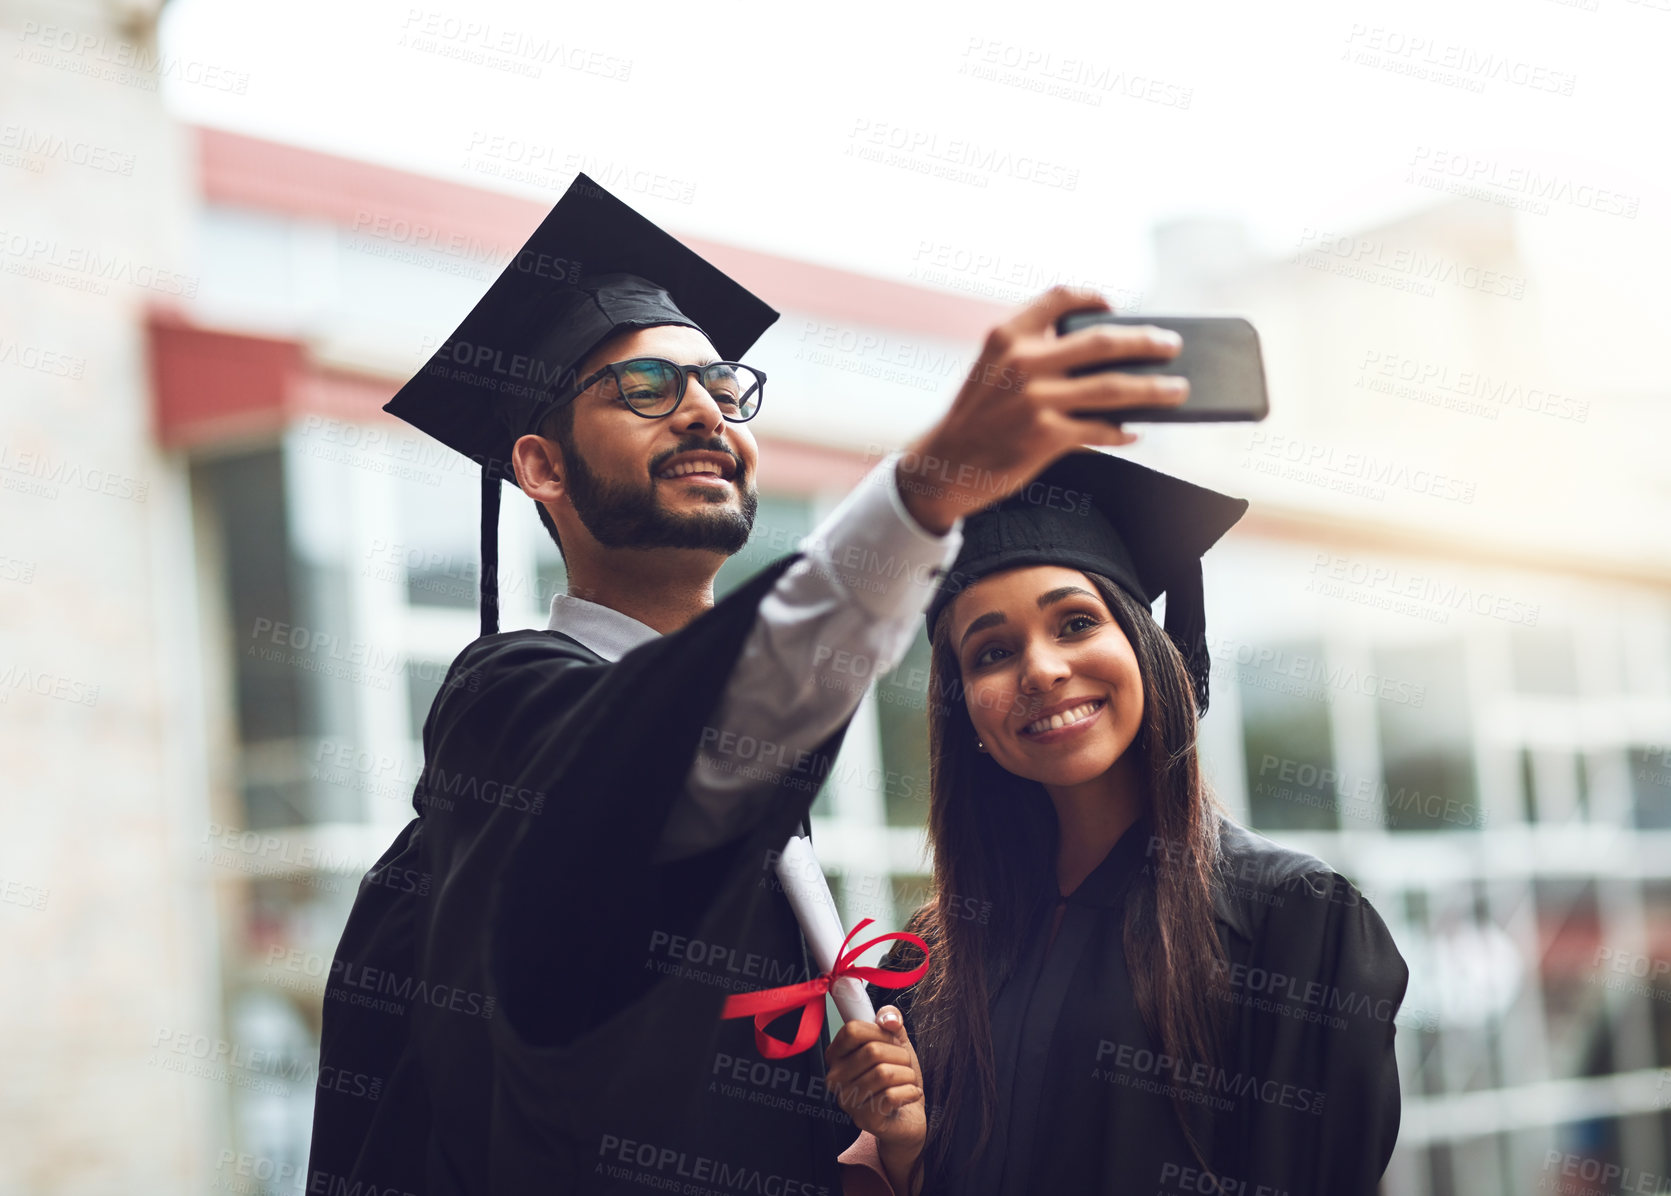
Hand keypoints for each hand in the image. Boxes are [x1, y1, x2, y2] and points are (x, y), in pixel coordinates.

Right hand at [825, 1005, 925, 1169]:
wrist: (909, 1116)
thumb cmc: (897, 1077)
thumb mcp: (896, 1042)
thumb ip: (891, 1020)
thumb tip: (888, 1019)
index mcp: (837, 1055)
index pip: (852, 1030)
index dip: (879, 1031)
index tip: (891, 1040)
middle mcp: (835, 1078)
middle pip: (872, 1051)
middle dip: (900, 1055)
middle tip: (904, 1065)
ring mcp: (847, 1101)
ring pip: (884, 1074)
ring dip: (907, 1075)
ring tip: (907, 1081)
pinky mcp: (864, 1119)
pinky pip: (891, 1096)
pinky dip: (910, 1091)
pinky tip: (910, 1095)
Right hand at [896, 285, 1187, 533]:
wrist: (944, 465)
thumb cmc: (975, 417)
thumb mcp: (990, 369)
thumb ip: (1031, 351)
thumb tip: (1100, 354)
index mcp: (1007, 336)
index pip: (1059, 297)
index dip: (1092, 297)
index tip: (1115, 305)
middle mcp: (1022, 361)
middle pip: (1102, 341)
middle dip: (1146, 342)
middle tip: (1172, 345)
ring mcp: (1035, 399)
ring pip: (1113, 387)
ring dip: (1154, 389)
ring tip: (1177, 390)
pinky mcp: (1045, 435)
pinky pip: (1100, 428)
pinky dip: (1122, 431)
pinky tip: (1135, 432)